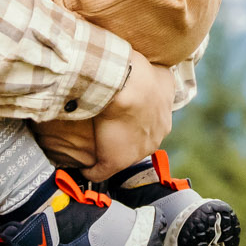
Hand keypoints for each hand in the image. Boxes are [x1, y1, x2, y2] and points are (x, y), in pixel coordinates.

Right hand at [86, 54, 174, 180]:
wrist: (128, 85)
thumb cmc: (141, 74)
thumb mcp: (161, 75)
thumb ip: (161, 82)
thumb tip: (160, 79)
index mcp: (163, 122)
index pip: (147, 126)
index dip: (132, 121)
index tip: (120, 116)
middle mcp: (153, 140)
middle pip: (136, 143)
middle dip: (123, 137)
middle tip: (105, 128)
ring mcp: (135, 154)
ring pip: (119, 156)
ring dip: (107, 151)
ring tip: (91, 145)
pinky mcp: (115, 161)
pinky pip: (100, 171)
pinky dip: (91, 170)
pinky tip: (83, 167)